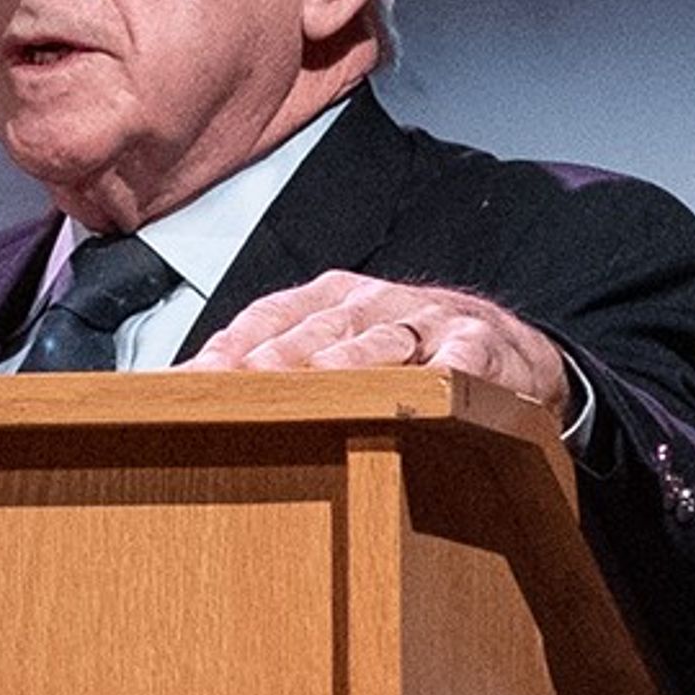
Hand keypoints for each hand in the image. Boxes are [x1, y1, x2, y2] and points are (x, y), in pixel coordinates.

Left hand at [190, 272, 572, 422]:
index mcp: (330, 301)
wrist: (506, 350)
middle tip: (241, 381)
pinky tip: (424, 385)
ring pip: (382, 338)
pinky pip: (459, 358)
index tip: (188, 378)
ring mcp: (426, 321)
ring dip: (350, 359)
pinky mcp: (478, 346)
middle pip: (318, 327)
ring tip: (318, 379)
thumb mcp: (341, 350)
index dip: (230, 345)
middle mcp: (373, 303)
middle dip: (279, 355)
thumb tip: (188, 393)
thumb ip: (275, 366)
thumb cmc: (406, 354)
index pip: (269, 315)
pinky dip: (444, 369)